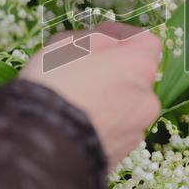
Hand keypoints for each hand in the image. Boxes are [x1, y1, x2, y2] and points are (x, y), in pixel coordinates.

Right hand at [19, 22, 161, 168]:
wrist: (42, 146)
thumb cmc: (54, 86)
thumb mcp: (68, 44)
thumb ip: (94, 38)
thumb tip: (105, 42)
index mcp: (139, 67)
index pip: (145, 41)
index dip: (123, 35)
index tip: (102, 34)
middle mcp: (146, 100)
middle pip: (135, 76)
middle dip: (113, 70)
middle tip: (82, 69)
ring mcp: (135, 131)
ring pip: (125, 106)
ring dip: (107, 99)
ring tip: (74, 100)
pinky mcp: (120, 155)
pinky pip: (113, 131)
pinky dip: (100, 124)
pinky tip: (75, 123)